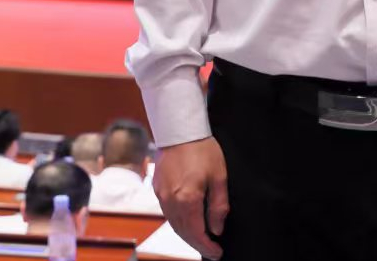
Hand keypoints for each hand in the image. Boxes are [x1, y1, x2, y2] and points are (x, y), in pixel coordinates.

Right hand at [154, 136, 228, 259]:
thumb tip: (217, 228)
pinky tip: (187, 221)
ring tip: (200, 238)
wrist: (179, 128)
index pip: (197, 233)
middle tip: (210, 250)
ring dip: (186, 235)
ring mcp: (161, 195)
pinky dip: (178, 222)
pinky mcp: (157, 188)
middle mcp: (171, 201)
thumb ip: (218, 206)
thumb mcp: (219, 177)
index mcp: (187, 199)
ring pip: (173, 224)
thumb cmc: (201, 149)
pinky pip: (167, 213)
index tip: (217, 253)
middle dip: (197, 244)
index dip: (207, 247)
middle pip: (183, 233)